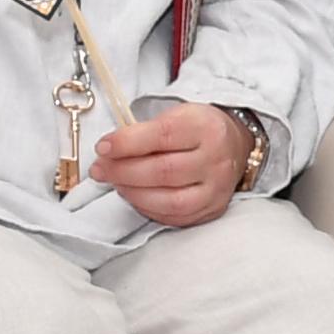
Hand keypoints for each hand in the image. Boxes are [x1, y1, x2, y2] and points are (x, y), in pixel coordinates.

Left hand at [92, 104, 254, 229]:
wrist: (233, 146)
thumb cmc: (196, 130)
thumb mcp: (175, 116)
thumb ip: (144, 132)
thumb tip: (108, 152)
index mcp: (205, 127)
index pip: (162, 136)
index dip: (127, 143)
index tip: (103, 147)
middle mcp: (216, 159)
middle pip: (163, 171)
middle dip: (122, 171)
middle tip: (99, 169)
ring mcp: (217, 188)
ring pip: (169, 199)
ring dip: (133, 193)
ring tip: (116, 183)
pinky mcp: (212, 209)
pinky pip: (175, 217)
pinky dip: (148, 208)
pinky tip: (135, 196)